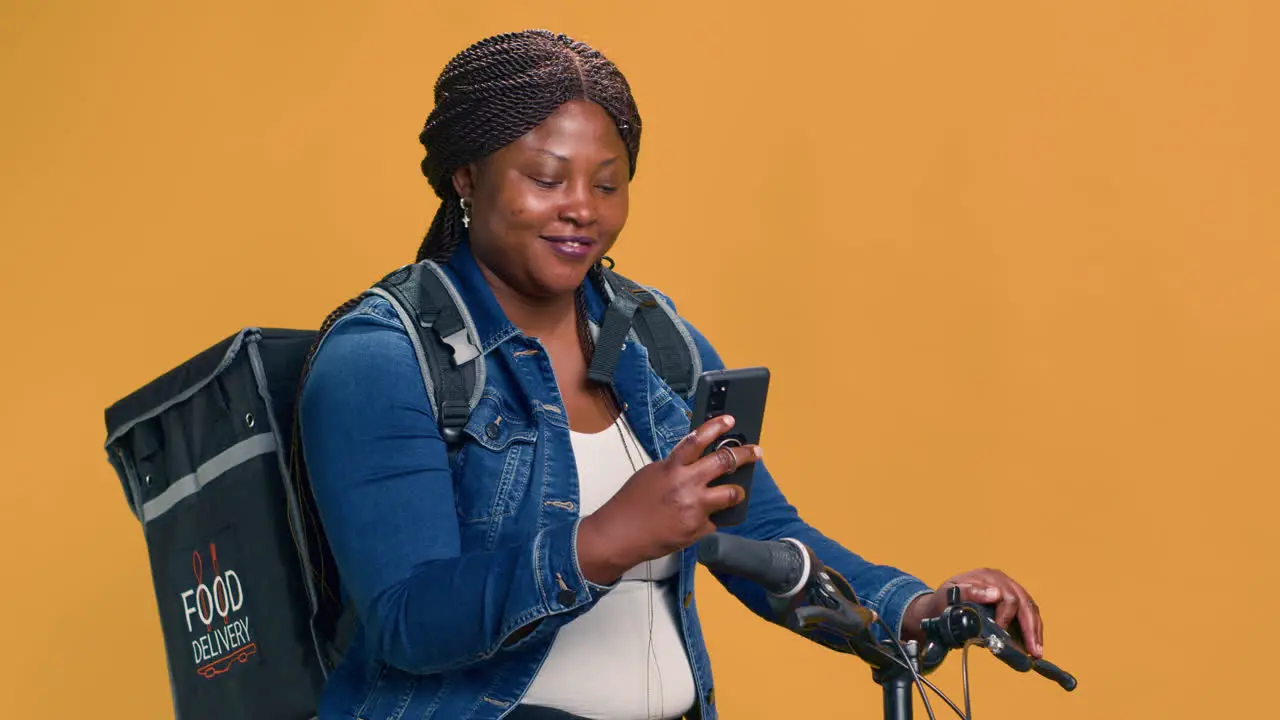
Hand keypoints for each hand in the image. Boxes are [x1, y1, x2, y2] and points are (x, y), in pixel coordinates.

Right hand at [576, 414, 760, 584]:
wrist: (619, 535)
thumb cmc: (630, 505)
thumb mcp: (650, 475)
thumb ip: (674, 467)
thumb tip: (694, 463)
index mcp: (672, 467)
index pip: (698, 439)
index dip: (716, 427)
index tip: (730, 421)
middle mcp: (686, 484)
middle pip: (725, 462)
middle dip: (745, 455)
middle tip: (755, 452)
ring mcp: (694, 508)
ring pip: (731, 494)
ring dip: (737, 492)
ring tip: (737, 492)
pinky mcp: (697, 529)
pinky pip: (715, 521)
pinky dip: (712, 519)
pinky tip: (702, 520)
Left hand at [902, 568, 1044, 657]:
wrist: (940, 604)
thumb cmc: (944, 600)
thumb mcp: (948, 594)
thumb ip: (969, 592)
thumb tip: (996, 594)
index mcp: (987, 577)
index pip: (1007, 597)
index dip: (1007, 616)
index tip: (1002, 633)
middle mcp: (1001, 581)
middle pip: (1024, 602)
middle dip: (1030, 628)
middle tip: (1033, 650)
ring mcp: (1008, 590)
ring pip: (1030, 608)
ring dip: (1035, 631)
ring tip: (1037, 651)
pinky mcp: (1011, 601)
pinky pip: (1027, 613)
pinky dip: (1032, 629)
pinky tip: (1034, 644)